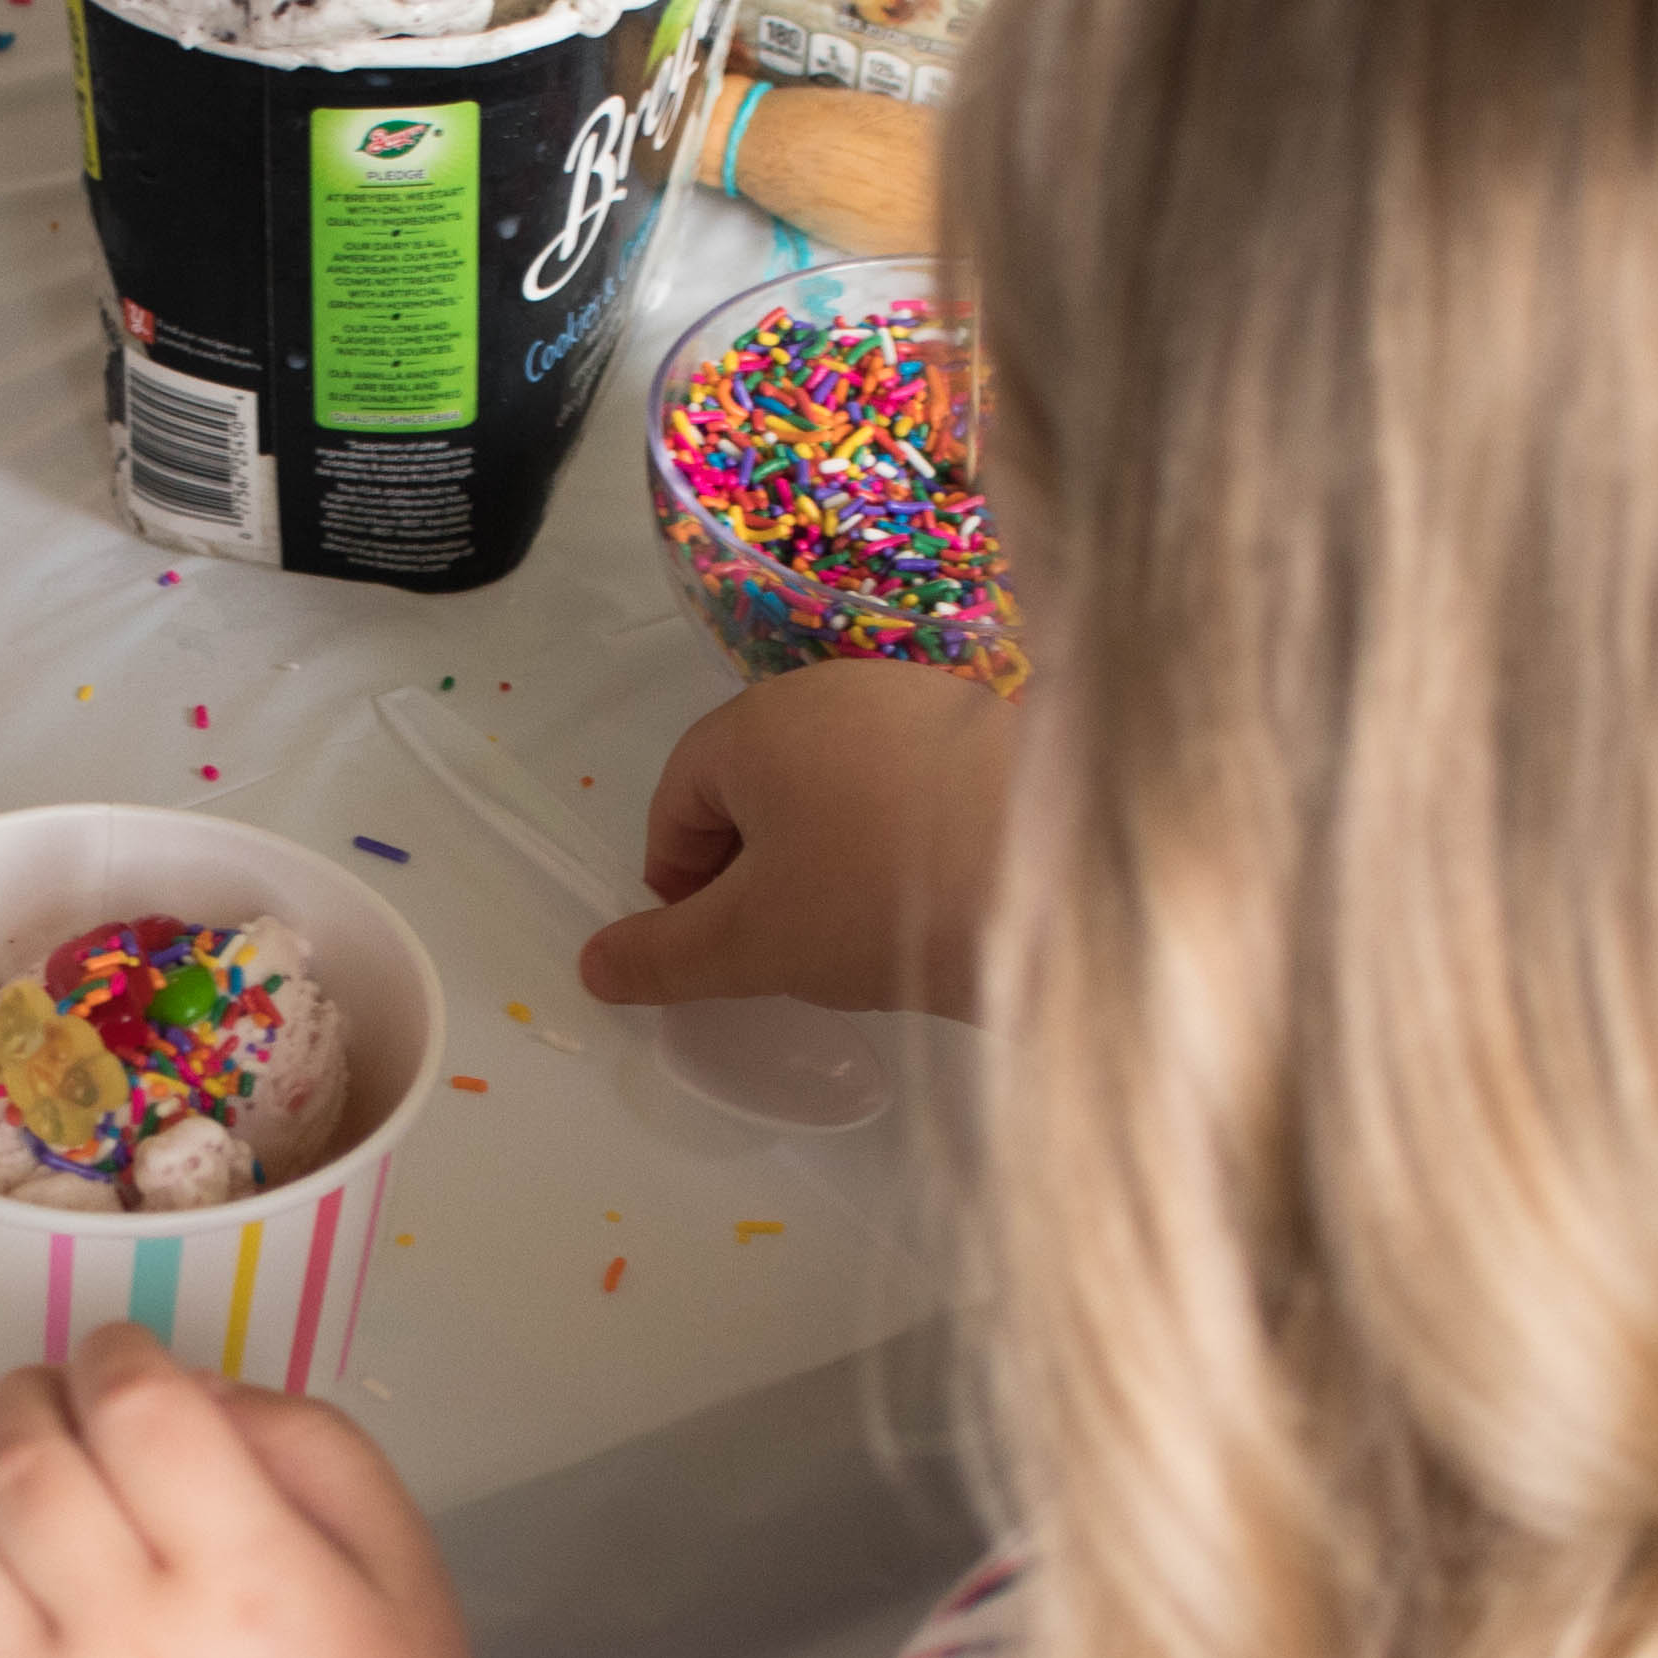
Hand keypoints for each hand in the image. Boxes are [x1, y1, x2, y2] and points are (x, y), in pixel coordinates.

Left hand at [0, 1328, 489, 1657]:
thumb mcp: (403, 1573)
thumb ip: (314, 1451)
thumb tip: (200, 1391)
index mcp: (239, 1572)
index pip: (134, 1406)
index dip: (114, 1351)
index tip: (120, 1353)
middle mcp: (126, 1634)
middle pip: (22, 1459)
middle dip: (27, 1397)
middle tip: (51, 1397)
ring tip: (19, 1497)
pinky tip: (2, 1606)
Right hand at [576, 662, 1012, 1022]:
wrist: (1066, 871)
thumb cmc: (881, 896)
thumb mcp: (754, 943)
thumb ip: (664, 956)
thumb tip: (592, 965)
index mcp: (758, 722)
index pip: (679, 796)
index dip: (676, 883)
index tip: (709, 951)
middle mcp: (836, 692)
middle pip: (760, 788)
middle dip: (755, 873)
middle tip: (785, 951)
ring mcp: (920, 705)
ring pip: (839, 791)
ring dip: (829, 860)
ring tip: (864, 933)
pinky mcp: (989, 736)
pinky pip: (911, 792)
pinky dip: (900, 845)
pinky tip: (931, 901)